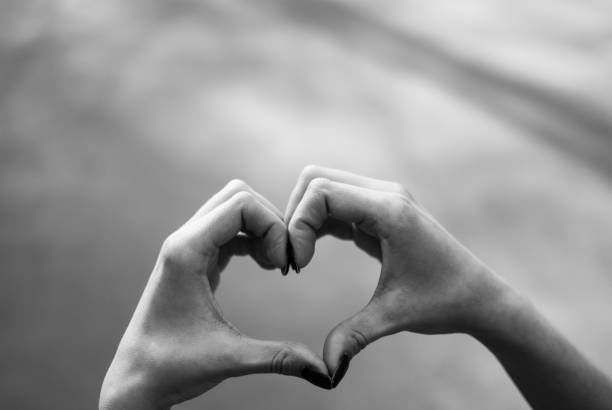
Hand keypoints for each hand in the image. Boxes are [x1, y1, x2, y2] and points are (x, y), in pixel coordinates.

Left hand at [100, 180, 330, 409]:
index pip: (241, 203)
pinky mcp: (194, 260)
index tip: (285, 265)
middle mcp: (184, 241)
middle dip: (270, 220)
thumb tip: (324, 371)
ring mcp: (188, 248)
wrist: (135, 380)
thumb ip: (278, 357)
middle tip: (286, 259)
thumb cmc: (171, 367)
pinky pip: (228, 230)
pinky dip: (252, 238)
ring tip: (278, 263)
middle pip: (237, 196)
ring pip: (232, 209)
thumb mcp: (230, 358)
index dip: (274, 225)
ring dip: (262, 227)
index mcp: (186, 252)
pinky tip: (266, 264)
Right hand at [285, 166, 512, 386]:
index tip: (298, 266)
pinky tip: (311, 253)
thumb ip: (355, 336)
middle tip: (293, 260)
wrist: (478, 296)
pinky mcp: (378, 211)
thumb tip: (325, 370)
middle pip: (316, 179)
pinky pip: (335, 202)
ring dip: (303, 218)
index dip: (298, 225)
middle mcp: (385, 194)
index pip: (321, 192)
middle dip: (294, 217)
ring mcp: (382, 198)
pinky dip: (316, 222)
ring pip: (322, 186)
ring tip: (299, 259)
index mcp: (390, 210)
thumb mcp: (394, 317)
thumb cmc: (444, 301)